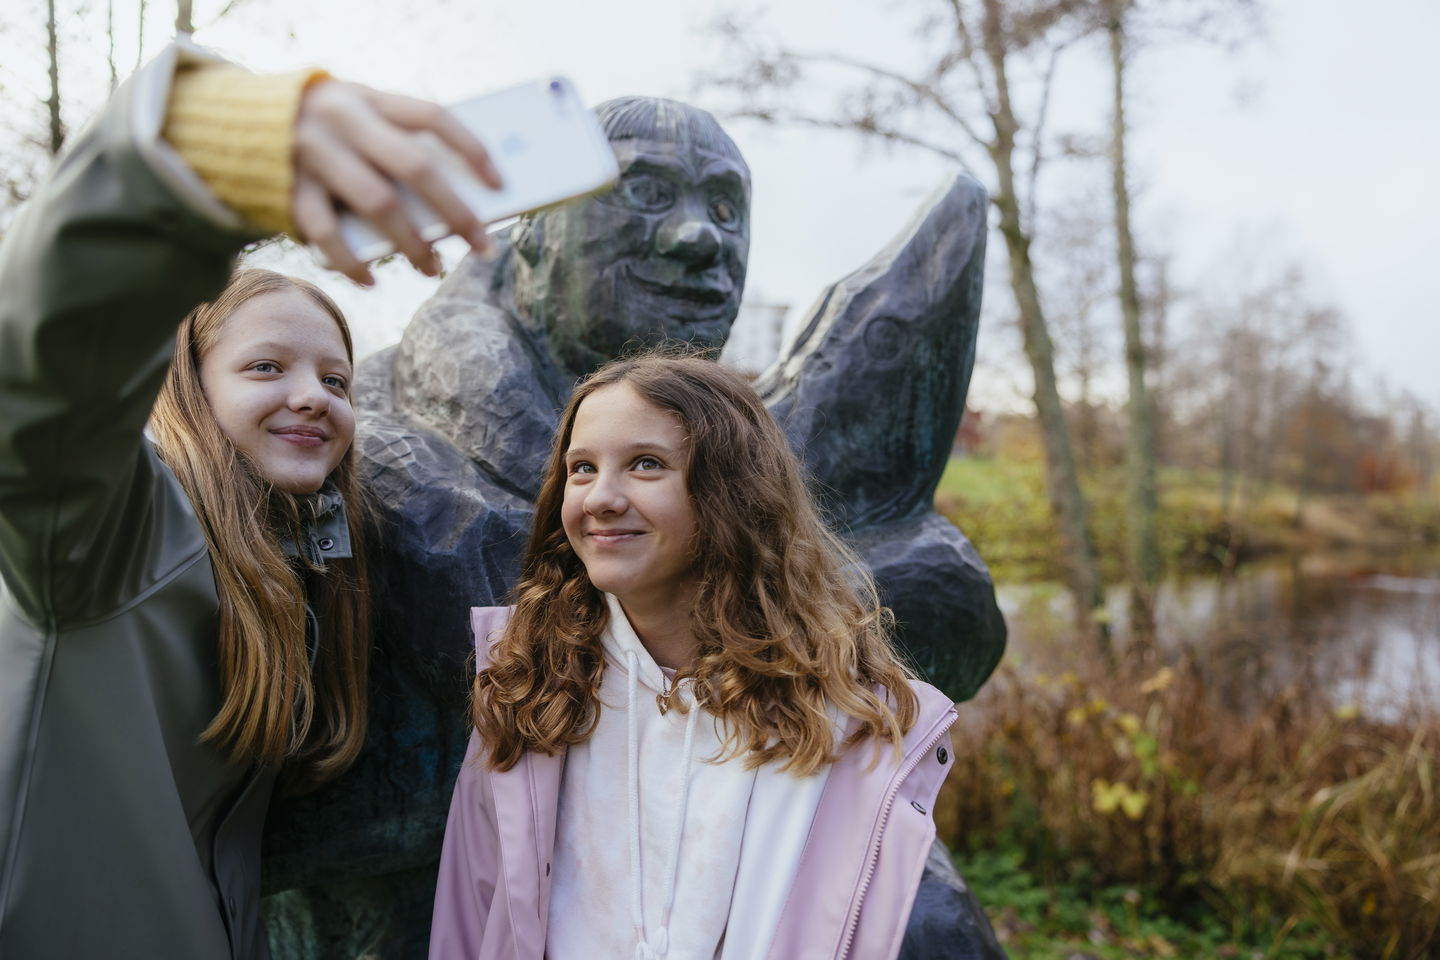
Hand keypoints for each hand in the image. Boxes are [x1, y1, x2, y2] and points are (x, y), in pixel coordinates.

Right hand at [291, 81, 502, 284]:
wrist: (230, 121)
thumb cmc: (325, 131)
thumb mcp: (358, 118)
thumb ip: (396, 146)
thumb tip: (455, 200)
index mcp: (369, 98)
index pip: (433, 117)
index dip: (471, 149)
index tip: (500, 185)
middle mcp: (342, 120)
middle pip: (413, 167)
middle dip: (455, 212)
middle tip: (482, 245)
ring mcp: (312, 154)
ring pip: (377, 203)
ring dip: (412, 243)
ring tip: (432, 268)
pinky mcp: (287, 188)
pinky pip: (326, 233)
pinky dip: (352, 261)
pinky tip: (371, 280)